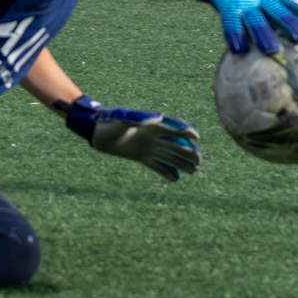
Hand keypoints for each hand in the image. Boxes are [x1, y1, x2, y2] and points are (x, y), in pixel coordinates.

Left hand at [63, 97, 200, 180]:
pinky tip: (175, 179)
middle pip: (176, 144)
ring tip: (195, 171)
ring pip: (169, 156)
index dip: (186, 132)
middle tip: (200, 161)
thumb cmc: (109, 122)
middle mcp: (153, 137)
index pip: (173, 129)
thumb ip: (137, 118)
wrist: (97, 132)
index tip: (196, 138)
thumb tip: (155, 118)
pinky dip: (166, 172)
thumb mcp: (122, 118)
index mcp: (151, 125)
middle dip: (189, 152)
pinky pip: (156, 165)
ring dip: (182, 163)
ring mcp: (148, 147)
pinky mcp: (141, 156)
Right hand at [189, 0, 297, 53]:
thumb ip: (280, 16)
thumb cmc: (252, 1)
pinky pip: (230, 24)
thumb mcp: (267, 2)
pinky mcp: (227, 9)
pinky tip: (239, 50)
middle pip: (278, 12)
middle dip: (290, 24)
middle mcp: (260, 0)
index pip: (292, 4)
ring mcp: (244, 4)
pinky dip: (235, 36)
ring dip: (264, 35)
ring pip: (255, 20)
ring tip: (271, 50)